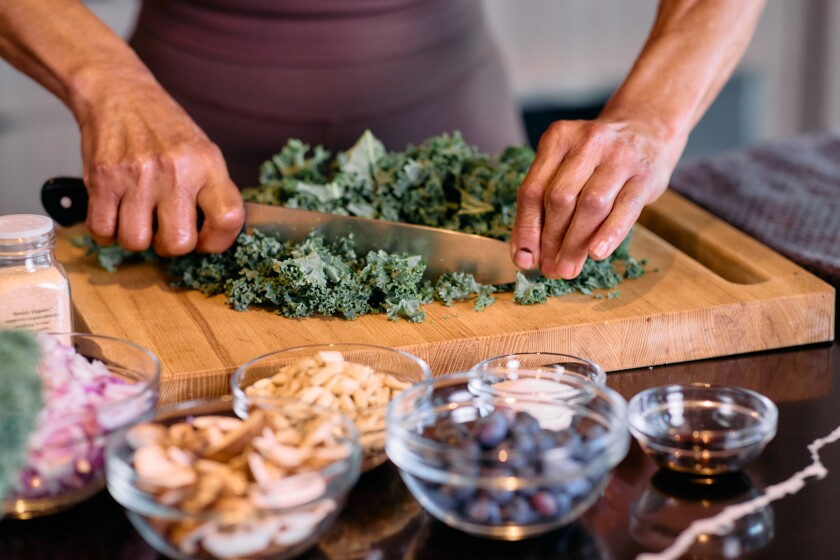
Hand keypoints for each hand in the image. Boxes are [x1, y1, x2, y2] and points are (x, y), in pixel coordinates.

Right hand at [75, 70, 243, 255]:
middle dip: (170, 245)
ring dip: (137, 238)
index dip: (218, 241)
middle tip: (165, 227)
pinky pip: (103, 231)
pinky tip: (115, 214)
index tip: (205, 239)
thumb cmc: (163, 129)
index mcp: (207, 164)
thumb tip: (218, 237)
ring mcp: (136, 176)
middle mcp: (175, 171)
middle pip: (178, 243)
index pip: (227, 220)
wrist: (119, 93)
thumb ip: (214, 193)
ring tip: (139, 217)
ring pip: (137, 242)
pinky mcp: (102, 179)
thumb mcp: (203, 153)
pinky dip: (108, 232)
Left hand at [510, 115, 685, 278]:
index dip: (526, 229)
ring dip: (575, 243)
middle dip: (550, 240)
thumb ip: (544, 202)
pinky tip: (596, 254)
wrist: (648, 127)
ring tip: (567, 269)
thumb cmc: (598, 158)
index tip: (525, 259)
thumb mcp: (567, 165)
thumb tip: (527, 254)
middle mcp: (587, 143)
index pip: (532, 190)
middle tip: (549, 269)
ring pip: (590, 205)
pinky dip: (608, 234)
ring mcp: (619, 157)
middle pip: (559, 199)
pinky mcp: (645, 175)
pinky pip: (625, 209)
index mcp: (558, 139)